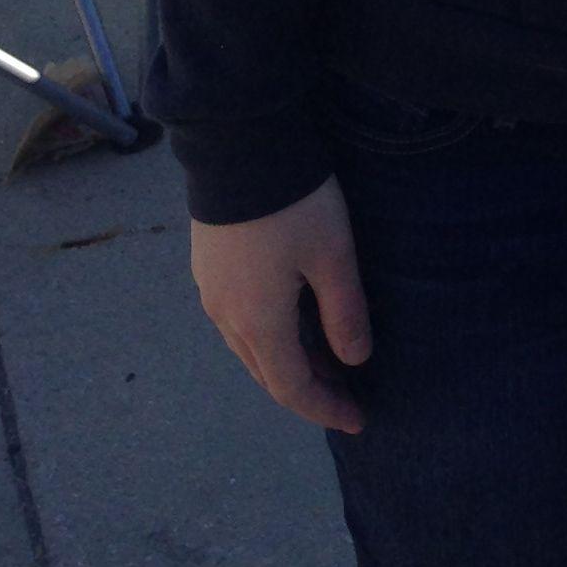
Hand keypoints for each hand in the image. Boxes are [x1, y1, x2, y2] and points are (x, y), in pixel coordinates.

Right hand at [192, 177, 372, 434]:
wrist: (238, 146)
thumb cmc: (294, 203)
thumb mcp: (333, 255)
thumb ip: (344, 312)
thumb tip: (354, 362)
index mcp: (258, 323)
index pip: (292, 387)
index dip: (325, 408)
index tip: (358, 420)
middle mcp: (226, 318)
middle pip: (267, 372)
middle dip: (308, 390)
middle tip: (347, 394)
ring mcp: (211, 292)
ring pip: (250, 348)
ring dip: (288, 362)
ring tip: (327, 360)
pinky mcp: (208, 267)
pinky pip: (239, 322)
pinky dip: (269, 336)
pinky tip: (293, 321)